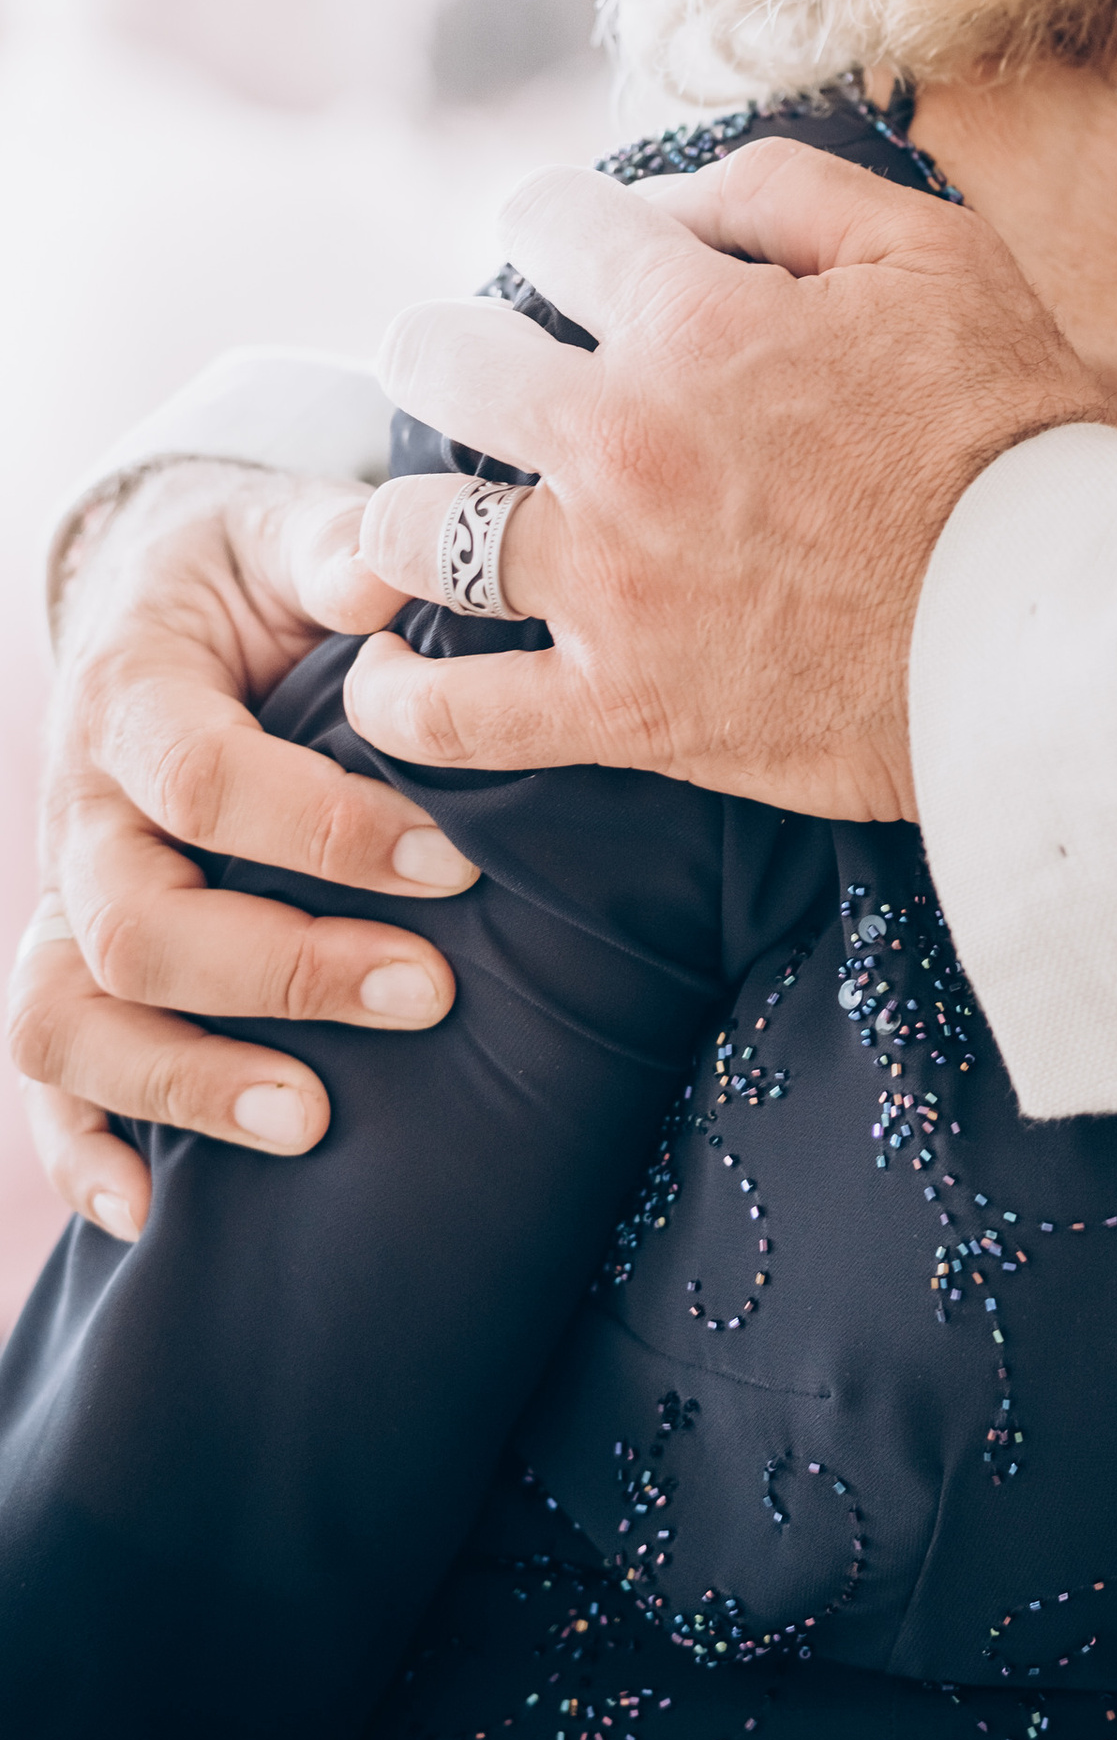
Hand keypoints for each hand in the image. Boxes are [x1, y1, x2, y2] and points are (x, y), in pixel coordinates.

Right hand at [10, 463, 478, 1241]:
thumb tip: (396, 571)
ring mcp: (62, 890)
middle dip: (282, 971)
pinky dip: (81, 1146)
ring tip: (312, 1120)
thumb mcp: (285, 528)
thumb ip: (337, 549)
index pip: (205, 782)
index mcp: (133, 694)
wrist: (153, 588)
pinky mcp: (69, 954)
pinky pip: (40, 1069)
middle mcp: (81, 807)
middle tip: (428, 994)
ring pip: (67, 1013)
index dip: (325, 831)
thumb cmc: (248, 567)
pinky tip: (153, 1211)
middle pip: (134, 922)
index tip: (453, 862)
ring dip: (182, 1080)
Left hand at [349, 139, 1107, 818]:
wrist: (1062, 629)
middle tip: (492, 371)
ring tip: (442, 513)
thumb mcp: (932, 251)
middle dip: (454, 345)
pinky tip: (395, 671)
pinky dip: (401, 696)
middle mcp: (627, 444)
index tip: (571, 253)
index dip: (554, 221)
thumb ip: (783, 188)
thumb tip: (665, 198)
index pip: (542, 221)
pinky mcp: (624, 709)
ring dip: (413, 510)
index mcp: (699, 322)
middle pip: (437, 359)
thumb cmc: (1012, 431)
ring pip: (414, 532)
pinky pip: (451, 714)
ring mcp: (613, 585)